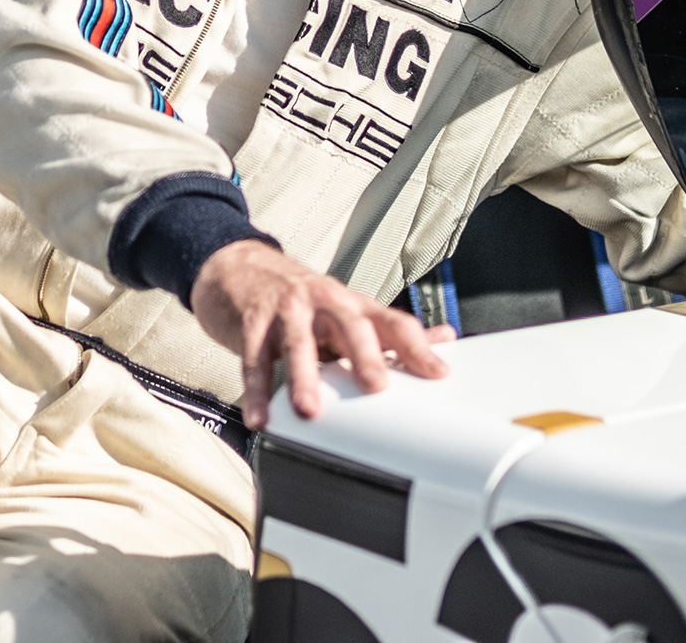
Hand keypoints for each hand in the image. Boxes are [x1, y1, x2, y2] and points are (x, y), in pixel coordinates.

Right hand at [190, 239, 451, 428]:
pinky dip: (255, 389)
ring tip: (308, 409)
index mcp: (352, 304)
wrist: (240, 269)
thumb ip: (392, 330)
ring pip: (298, 342)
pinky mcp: (252, 321)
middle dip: (363, 355)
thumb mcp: (347, 311)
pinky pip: (254, 356)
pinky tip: (260, 415)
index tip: (437, 375)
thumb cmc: (302, 299)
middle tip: (375, 386)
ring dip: (303, 377)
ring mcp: (286, 309)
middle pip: (349, 325)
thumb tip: (445, 339)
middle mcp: (323, 302)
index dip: (416, 347)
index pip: (392, 322)